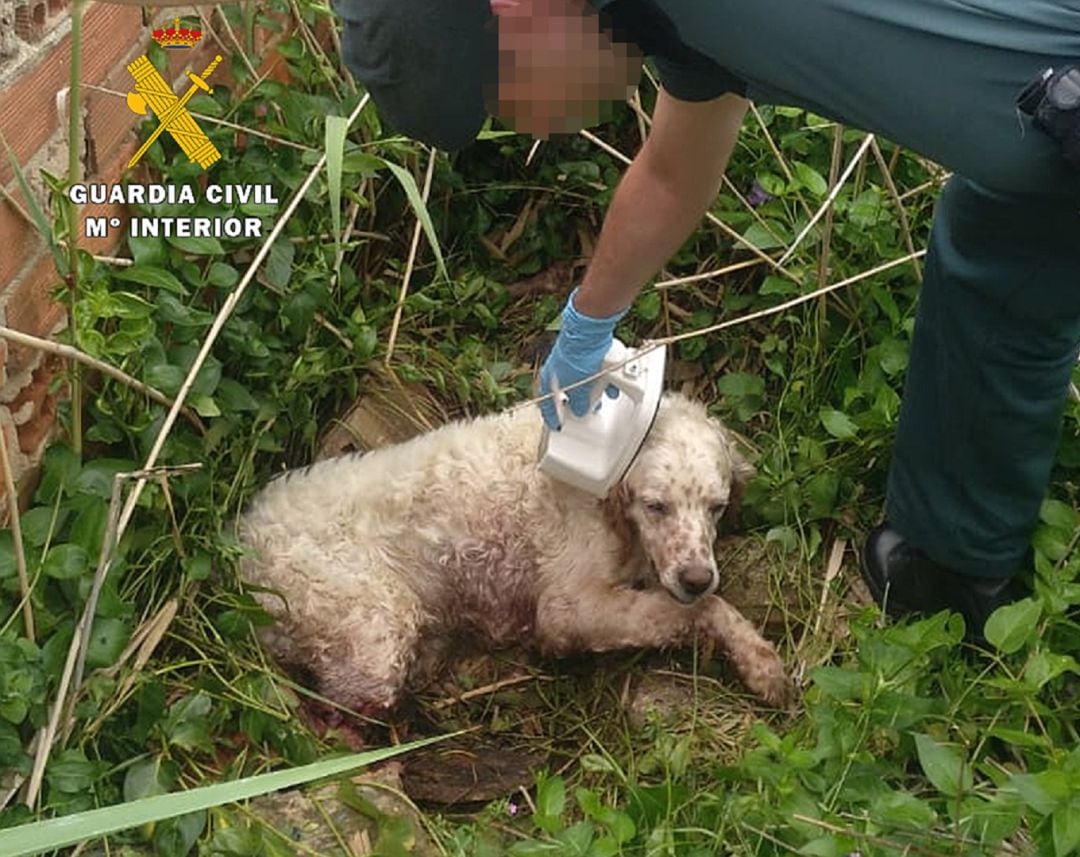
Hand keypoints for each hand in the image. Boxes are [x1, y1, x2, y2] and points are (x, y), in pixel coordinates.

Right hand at [538, 288, 627, 428]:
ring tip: (603, 396)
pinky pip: (591, 370)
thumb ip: (581, 404)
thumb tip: (582, 410)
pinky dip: (601, 378)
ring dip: (593, 390)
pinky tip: (612, 383)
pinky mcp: (584, 352)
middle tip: (585, 410)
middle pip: (566, 392)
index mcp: (548, 380)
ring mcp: (570, 360)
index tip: (556, 424)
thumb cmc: (578, 357)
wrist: (589, 331)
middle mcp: (556, 369)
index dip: (552, 416)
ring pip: (581, 380)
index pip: (546, 404)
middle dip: (579, 402)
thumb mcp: (580, 390)